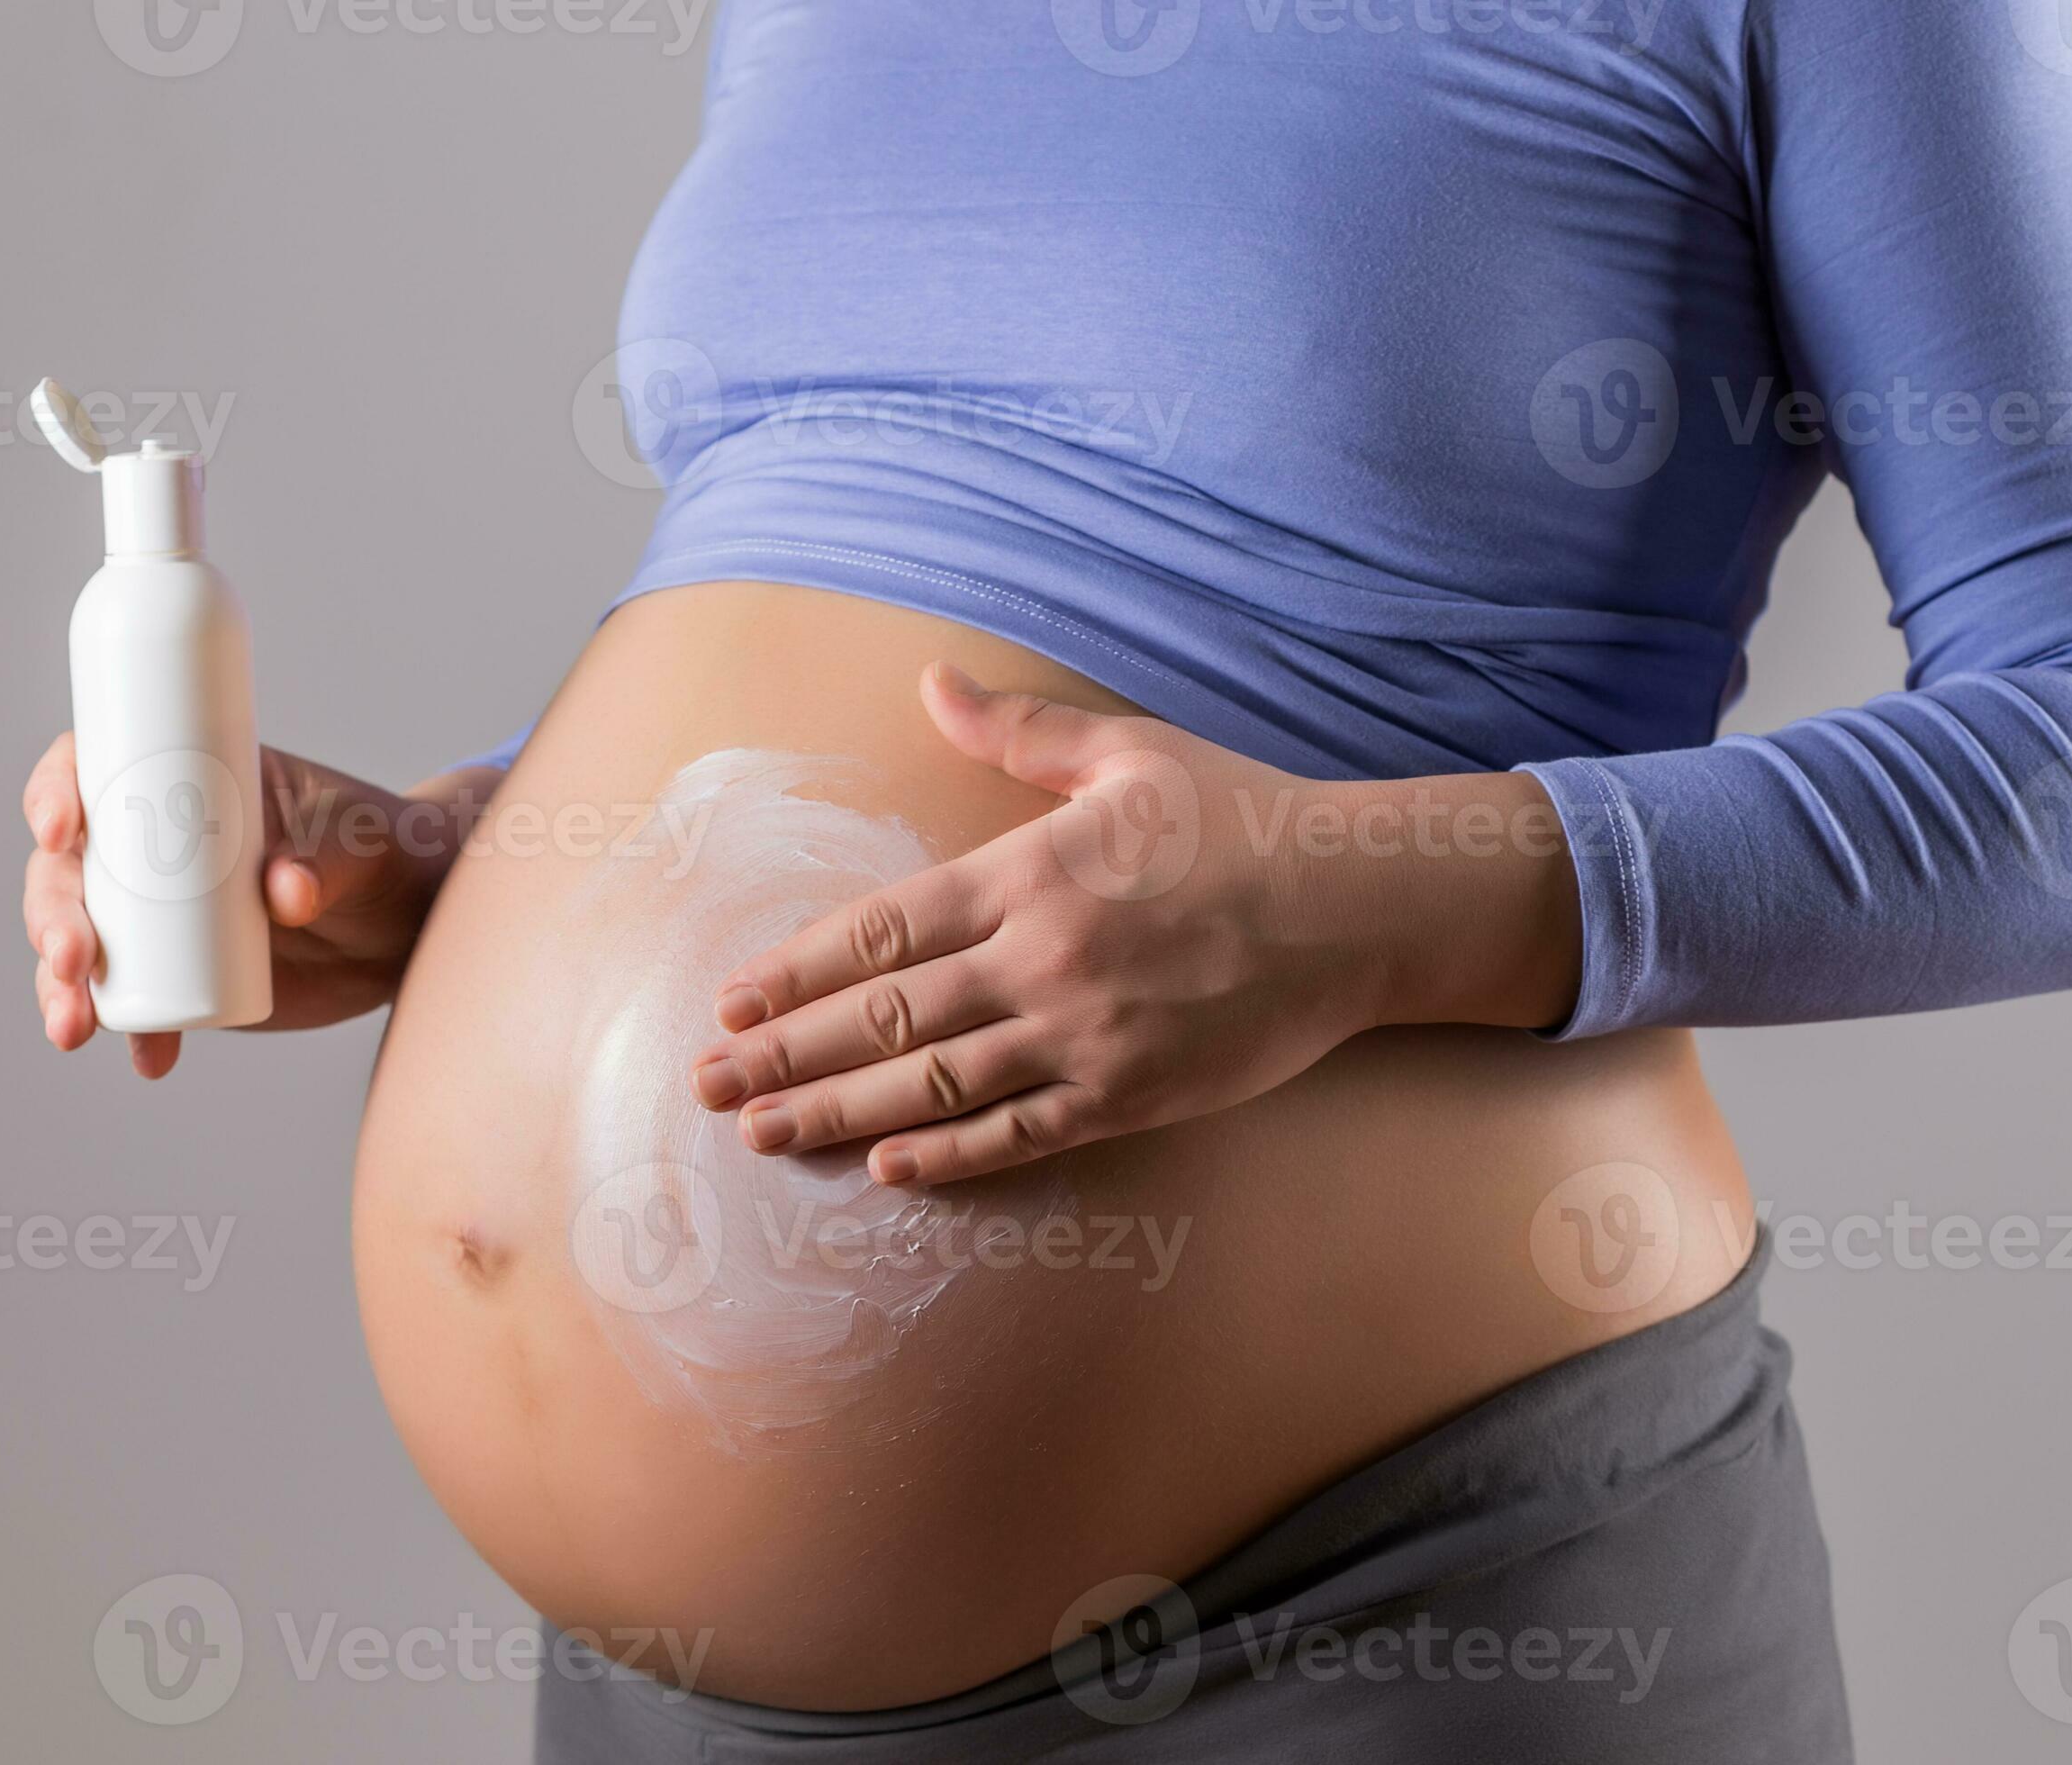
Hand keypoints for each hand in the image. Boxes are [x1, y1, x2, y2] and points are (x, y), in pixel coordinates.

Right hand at [22, 733, 498, 1077]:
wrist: (411, 927)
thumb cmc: (384, 852)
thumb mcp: (361, 843)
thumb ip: (327, 860)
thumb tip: (286, 893)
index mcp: (183, 780)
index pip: (96, 769)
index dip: (56, 793)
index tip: (60, 829)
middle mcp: (153, 846)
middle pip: (66, 870)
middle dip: (50, 915)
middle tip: (72, 958)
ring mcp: (160, 917)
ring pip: (81, 943)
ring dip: (61, 986)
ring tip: (74, 1028)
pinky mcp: (181, 976)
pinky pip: (135, 1005)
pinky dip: (134, 1034)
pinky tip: (151, 1059)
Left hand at [686, 664, 1580, 1184]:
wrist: (1361, 904)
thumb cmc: (1242, 818)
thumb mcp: (1126, 752)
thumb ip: (1018, 730)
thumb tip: (932, 681)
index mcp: (1028, 871)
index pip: (880, 930)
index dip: (796, 972)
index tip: (731, 1002)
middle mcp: (1042, 958)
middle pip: (885, 1018)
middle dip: (787, 1055)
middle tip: (710, 1086)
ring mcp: (1086, 1035)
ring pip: (935, 1085)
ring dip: (840, 1114)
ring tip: (765, 1134)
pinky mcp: (1134, 1093)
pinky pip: (1021, 1133)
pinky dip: (951, 1155)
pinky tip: (888, 1169)